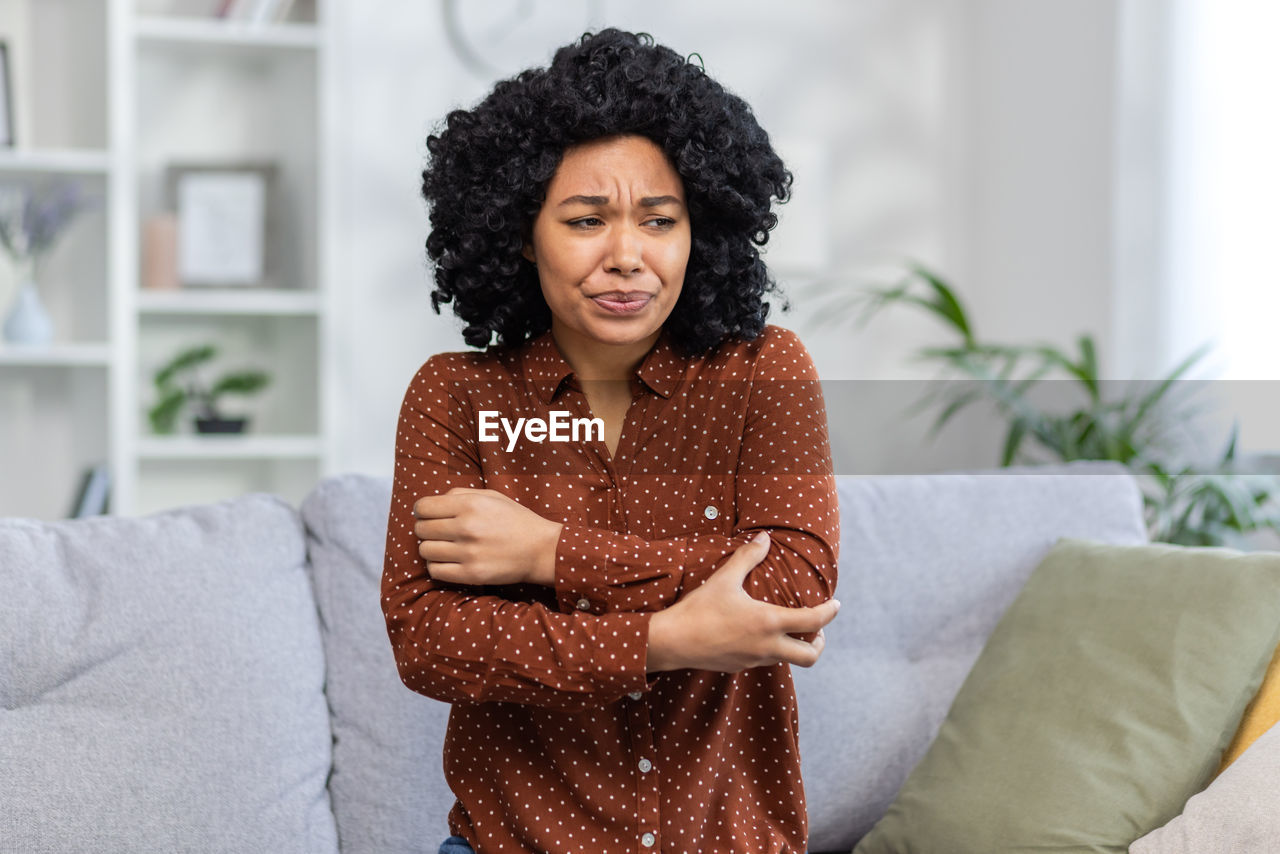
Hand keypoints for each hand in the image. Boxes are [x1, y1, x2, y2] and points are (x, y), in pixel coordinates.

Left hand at [413, 488, 562, 585]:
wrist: (541, 549)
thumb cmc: (515, 520)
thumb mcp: (491, 496)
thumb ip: (459, 494)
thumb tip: (430, 503)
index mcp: (470, 505)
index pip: (423, 507)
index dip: (421, 511)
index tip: (427, 515)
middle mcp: (466, 527)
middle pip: (421, 529)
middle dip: (426, 529)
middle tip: (439, 532)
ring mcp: (468, 553)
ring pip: (425, 551)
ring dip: (431, 548)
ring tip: (445, 547)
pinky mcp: (471, 574)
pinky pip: (435, 571)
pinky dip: (437, 566)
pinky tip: (449, 561)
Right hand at [646, 532, 840, 672]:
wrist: (672, 641)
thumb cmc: (699, 608)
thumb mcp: (725, 579)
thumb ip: (748, 557)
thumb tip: (764, 537)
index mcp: (769, 622)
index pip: (813, 621)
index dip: (830, 612)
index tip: (836, 605)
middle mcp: (767, 646)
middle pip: (810, 656)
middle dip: (819, 643)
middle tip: (816, 630)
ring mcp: (753, 660)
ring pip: (786, 659)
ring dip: (793, 646)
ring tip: (787, 629)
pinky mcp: (739, 667)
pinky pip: (763, 660)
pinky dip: (770, 650)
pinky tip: (755, 636)